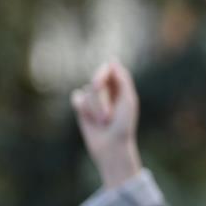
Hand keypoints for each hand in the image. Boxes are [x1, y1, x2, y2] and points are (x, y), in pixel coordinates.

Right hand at [70, 61, 141, 187]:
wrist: (111, 145)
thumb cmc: (124, 124)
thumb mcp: (128, 101)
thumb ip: (122, 79)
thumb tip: (112, 60)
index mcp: (121, 86)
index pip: (108, 69)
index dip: (102, 74)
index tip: (100, 84)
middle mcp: (107, 89)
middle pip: (96, 81)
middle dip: (101, 99)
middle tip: (107, 117)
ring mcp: (94, 97)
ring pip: (87, 91)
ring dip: (96, 109)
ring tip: (104, 122)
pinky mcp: (82, 106)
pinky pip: (77, 99)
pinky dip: (84, 110)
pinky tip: (91, 120)